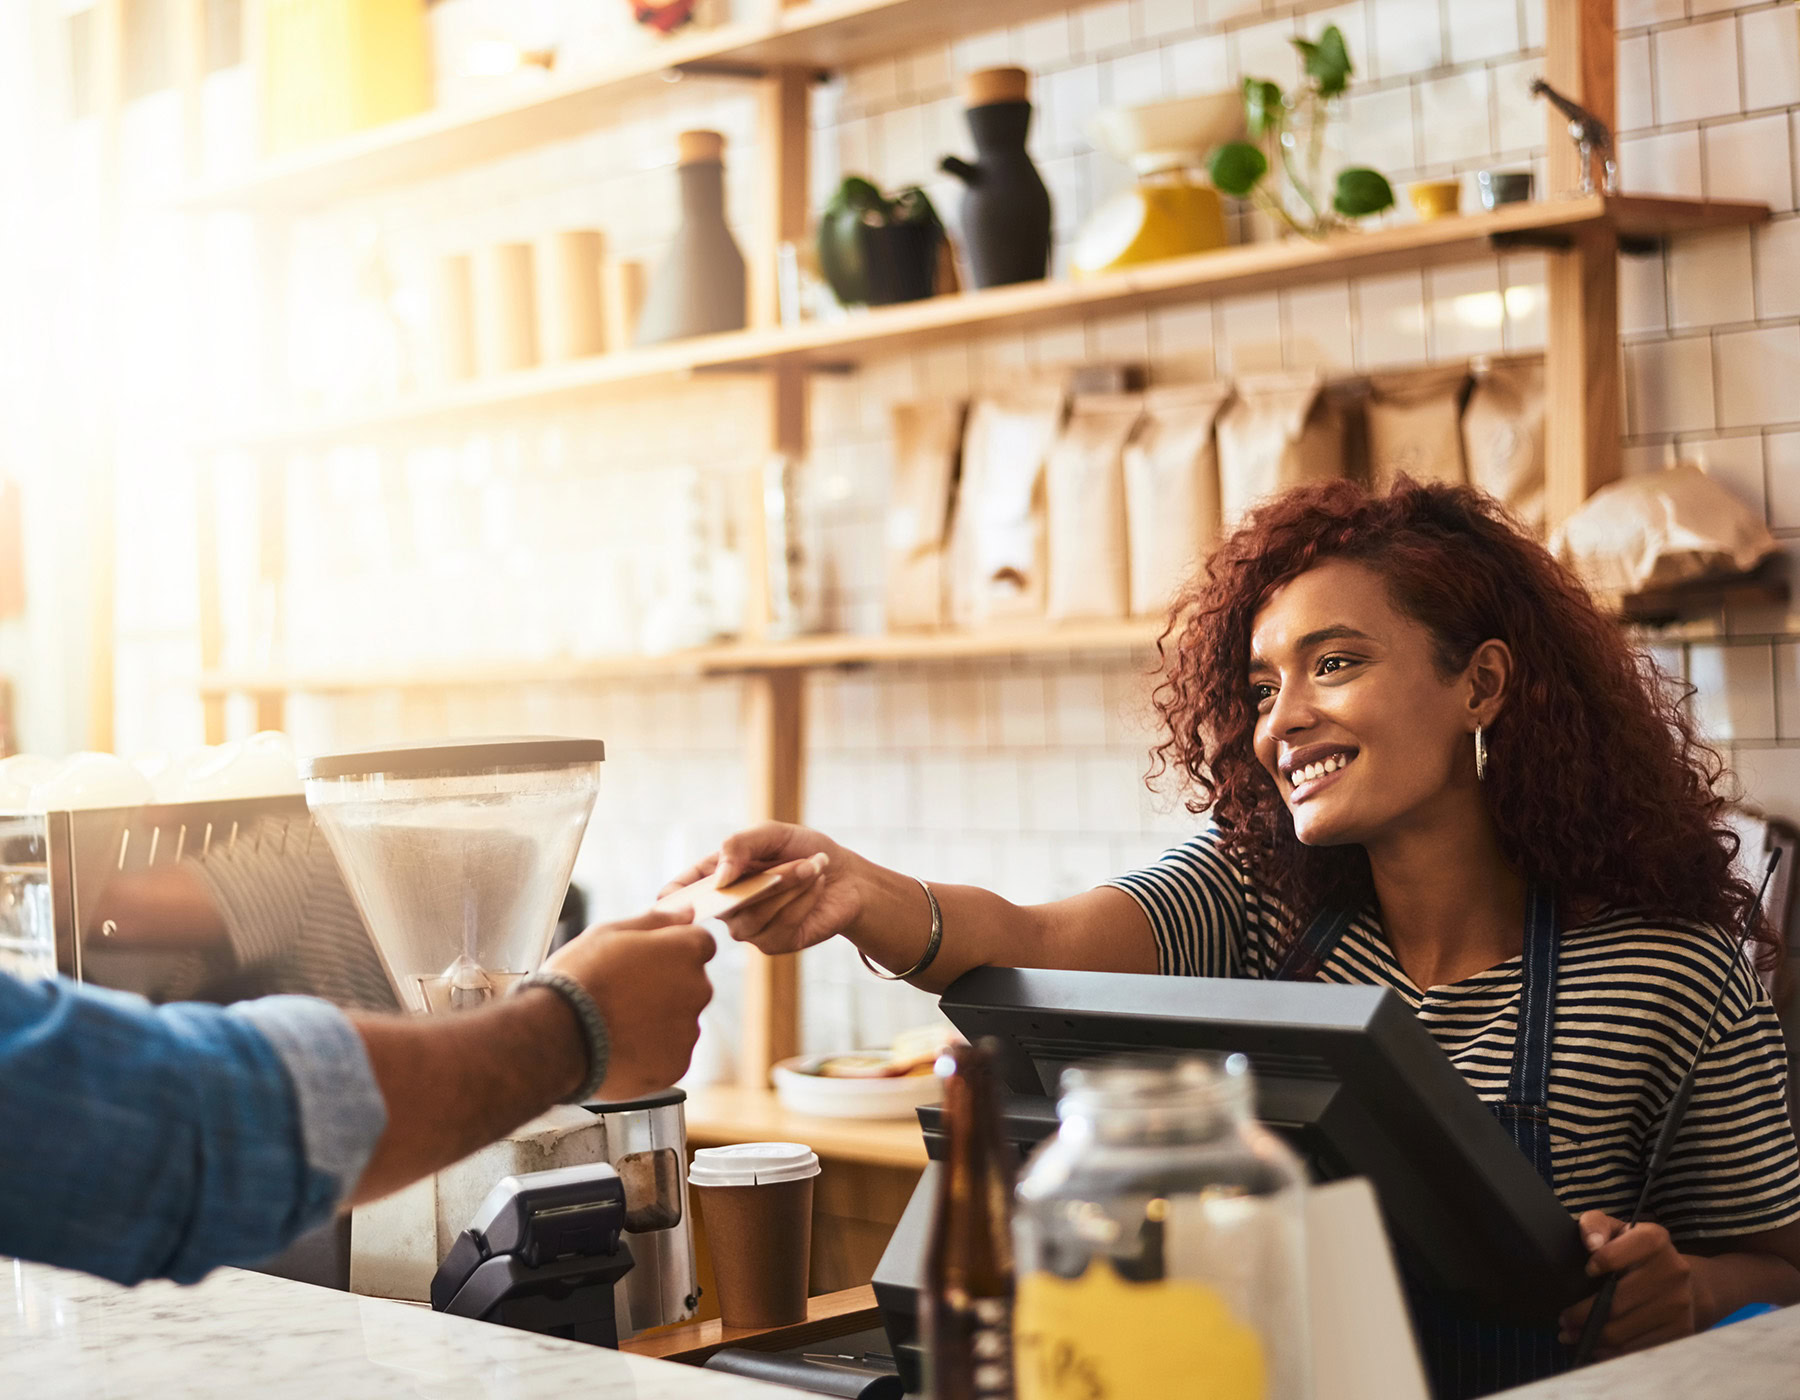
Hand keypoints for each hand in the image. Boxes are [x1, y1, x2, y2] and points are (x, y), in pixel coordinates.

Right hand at [545, 909, 714, 1098]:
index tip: (646, 962)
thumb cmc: (578, 978)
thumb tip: (687, 911)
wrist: (555, 1036)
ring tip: (616, 1023)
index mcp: (685, 951)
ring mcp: (688, 1030)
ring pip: (680, 1021)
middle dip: (667, 986)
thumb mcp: (610, 933)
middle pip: (692, 983)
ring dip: (658, 1021)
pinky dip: (651, 1052)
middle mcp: (697, 989)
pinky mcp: (676, 1065)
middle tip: (623, 994)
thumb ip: (656, 921)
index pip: (700, 943)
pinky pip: (669, 1054)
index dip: (672, 950)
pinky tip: (620, 1047)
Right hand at [660, 822, 859, 955]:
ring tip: (813, 867)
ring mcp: (750, 929)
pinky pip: (780, 926)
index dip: (672, 898)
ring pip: (754, 916)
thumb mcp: (771, 835)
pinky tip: (816, 886)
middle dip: (764, 879)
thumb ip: (739, 845)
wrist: (846, 875)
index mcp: (719, 877)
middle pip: (726, 903)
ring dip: (788, 887)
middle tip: (798, 860)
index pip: (684, 891)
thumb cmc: (804, 849)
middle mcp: (729, 908)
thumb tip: (718, 878)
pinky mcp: (775, 944)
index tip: (666, 901)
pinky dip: (802, 901)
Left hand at [1558, 1211, 1698, 1358]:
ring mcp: (1679, 1305)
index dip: (1597, 1263)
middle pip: (1614, 1303)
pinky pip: (1638, 1349)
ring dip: (1591, 1337)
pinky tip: (1596, 1346)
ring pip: (1623, 1331)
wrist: (1685, 1282)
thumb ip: (1595, 1224)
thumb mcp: (1616, 1229)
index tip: (1585, 1271)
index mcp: (1654, 1240)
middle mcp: (1672, 1272)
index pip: (1614, 1255)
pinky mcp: (1681, 1331)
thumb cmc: (1636, 1252)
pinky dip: (1612, 1352)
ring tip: (1571, 1334)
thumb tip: (1591, 1243)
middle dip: (1580, 1314)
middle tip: (1563, 1319)